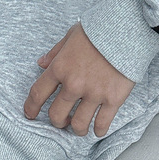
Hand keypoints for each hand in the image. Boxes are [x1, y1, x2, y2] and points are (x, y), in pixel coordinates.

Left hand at [24, 22, 134, 137]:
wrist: (128, 29)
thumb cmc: (99, 29)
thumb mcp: (72, 35)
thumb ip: (55, 52)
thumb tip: (41, 64)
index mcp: (60, 67)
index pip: (38, 94)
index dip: (30, 107)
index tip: (30, 114)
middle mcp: (74, 84)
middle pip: (56, 115)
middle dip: (57, 121)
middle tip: (62, 120)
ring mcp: (94, 93)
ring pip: (78, 125)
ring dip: (77, 129)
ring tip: (80, 127)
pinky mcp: (113, 99)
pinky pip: (102, 124)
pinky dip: (98, 130)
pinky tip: (98, 128)